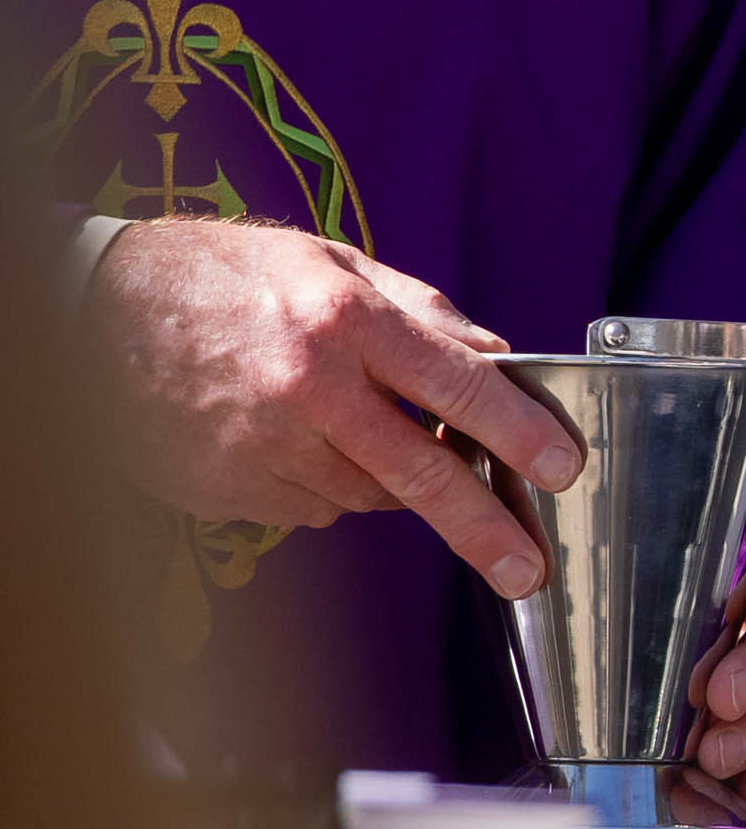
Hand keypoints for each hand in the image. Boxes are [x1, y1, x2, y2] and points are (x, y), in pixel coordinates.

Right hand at [86, 216, 574, 595]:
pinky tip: (299, 441)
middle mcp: (308, 390)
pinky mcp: (227, 489)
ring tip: (360, 430)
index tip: (562, 467)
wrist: (98, 310)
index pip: (458, 385)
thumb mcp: (335, 262)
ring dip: (393, 482)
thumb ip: (424, 311)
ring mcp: (262, 448)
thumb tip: (497, 354)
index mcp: (346, 320)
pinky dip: (327, 486)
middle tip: (527, 566)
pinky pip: (311, 507)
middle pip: (421, 473)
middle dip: (484, 526)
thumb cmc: (229, 276)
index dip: (518, 432)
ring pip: (368, 496)